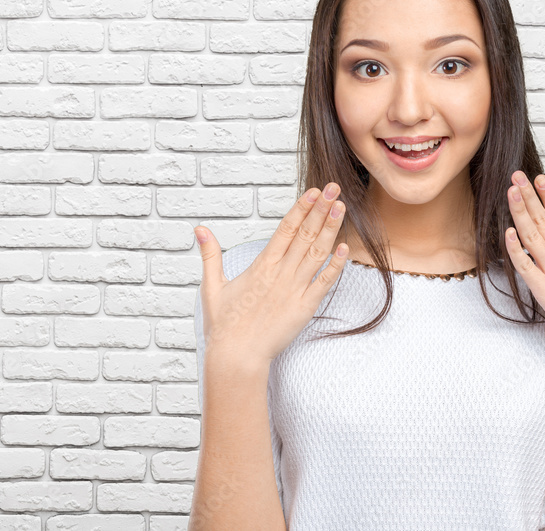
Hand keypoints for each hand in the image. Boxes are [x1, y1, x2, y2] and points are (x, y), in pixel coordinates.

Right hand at [194, 182, 348, 370]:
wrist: (237, 356)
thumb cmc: (224, 325)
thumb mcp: (212, 286)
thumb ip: (210, 255)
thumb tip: (200, 230)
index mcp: (261, 265)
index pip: (285, 229)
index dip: (301, 208)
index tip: (314, 192)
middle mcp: (280, 273)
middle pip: (304, 235)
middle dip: (321, 209)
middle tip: (334, 188)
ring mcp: (294, 290)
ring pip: (317, 253)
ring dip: (330, 229)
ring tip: (341, 207)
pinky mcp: (304, 308)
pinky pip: (324, 283)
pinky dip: (336, 265)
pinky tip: (344, 247)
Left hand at [504, 170, 544, 353]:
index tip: (538, 178)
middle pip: (543, 221)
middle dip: (528, 196)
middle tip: (515, 175)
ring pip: (531, 237)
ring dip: (519, 213)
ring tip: (510, 192)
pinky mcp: (543, 290)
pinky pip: (525, 266)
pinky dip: (515, 249)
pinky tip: (507, 231)